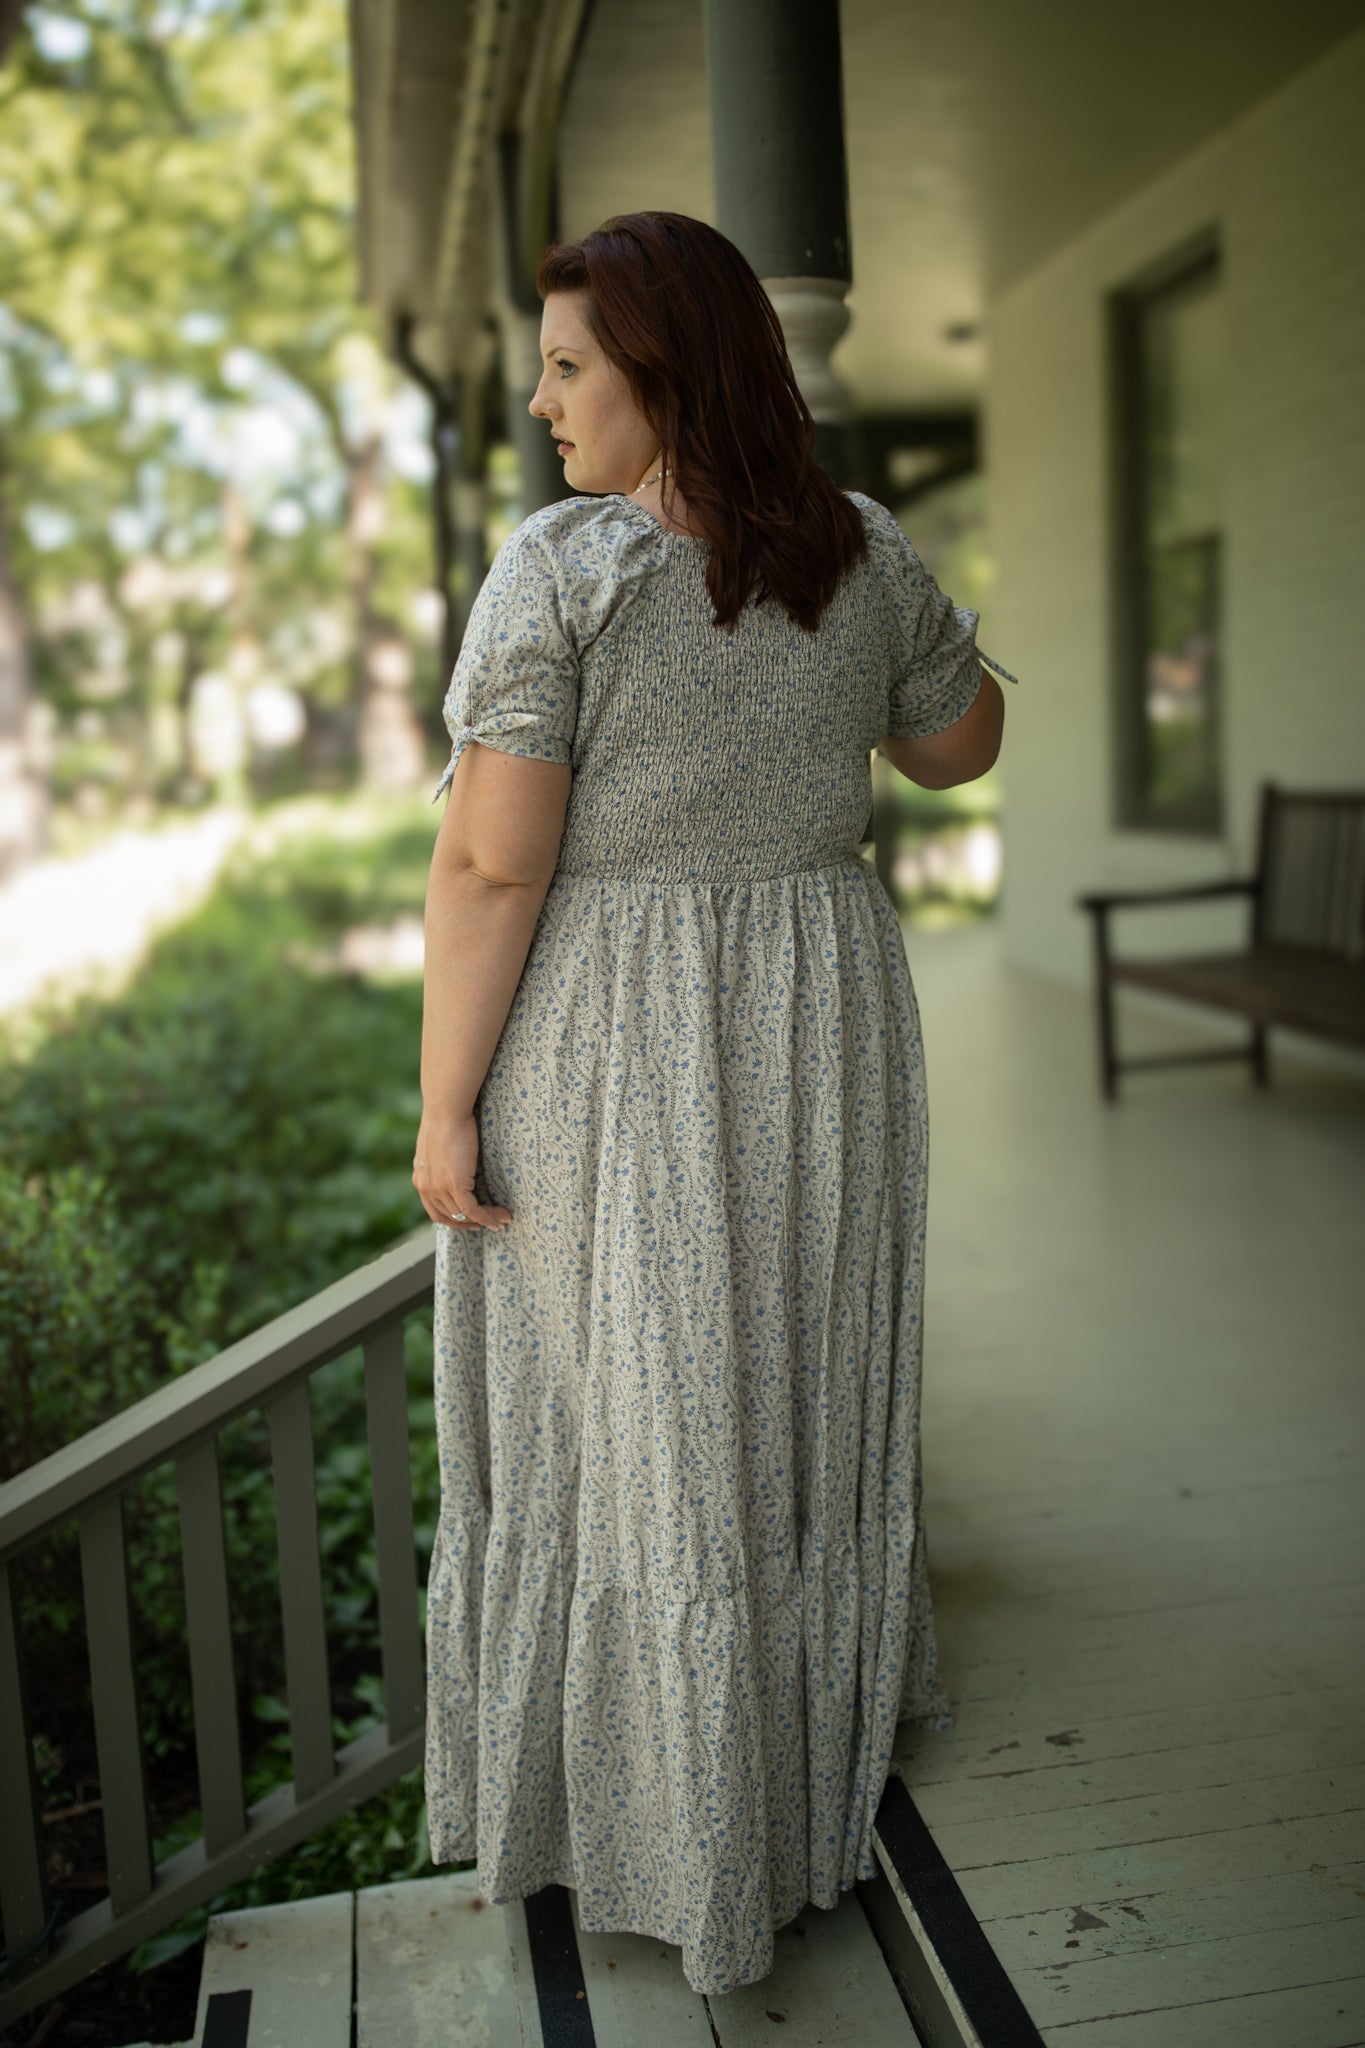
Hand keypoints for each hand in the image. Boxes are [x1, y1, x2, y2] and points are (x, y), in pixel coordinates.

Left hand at [412, 1109, 512, 1231]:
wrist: (446, 1111)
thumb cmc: (446, 1119)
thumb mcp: (437, 1145)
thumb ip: (442, 1161)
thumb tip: (457, 1164)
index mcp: (420, 1178)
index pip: (434, 1210)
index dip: (453, 1219)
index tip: (470, 1220)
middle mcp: (425, 1187)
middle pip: (448, 1217)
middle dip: (470, 1224)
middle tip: (489, 1223)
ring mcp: (438, 1188)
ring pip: (463, 1216)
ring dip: (485, 1220)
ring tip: (502, 1219)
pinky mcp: (454, 1185)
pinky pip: (472, 1210)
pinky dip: (487, 1217)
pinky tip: (500, 1217)